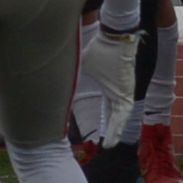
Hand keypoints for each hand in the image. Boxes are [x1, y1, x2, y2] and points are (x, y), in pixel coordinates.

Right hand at [76, 19, 138, 147]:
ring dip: (115, 131)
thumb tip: (54, 77)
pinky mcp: (128, 92)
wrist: (114, 38)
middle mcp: (118, 92)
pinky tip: (115, 136)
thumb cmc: (100, 50)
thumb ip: (74, 74)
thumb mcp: (83, 66)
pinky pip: (123, 113)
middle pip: (114, 116)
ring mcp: (125, 92)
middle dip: (111, 130)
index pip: (107, 109)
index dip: (105, 121)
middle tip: (106, 144)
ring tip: (109, 144)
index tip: (100, 134)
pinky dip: (118, 125)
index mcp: (110, 88)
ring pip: (120, 117)